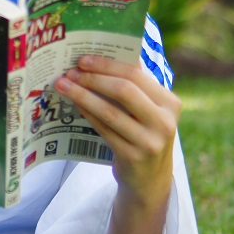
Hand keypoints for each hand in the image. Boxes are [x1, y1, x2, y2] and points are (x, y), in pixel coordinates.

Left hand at [53, 55, 179, 207]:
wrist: (150, 178)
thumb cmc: (145, 134)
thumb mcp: (150, 110)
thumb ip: (135, 86)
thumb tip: (104, 54)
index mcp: (170, 103)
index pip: (136, 75)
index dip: (107, 65)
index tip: (83, 59)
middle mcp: (164, 122)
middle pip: (124, 91)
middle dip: (93, 79)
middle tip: (70, 72)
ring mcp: (149, 141)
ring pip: (110, 111)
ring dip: (83, 95)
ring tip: (63, 85)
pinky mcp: (132, 157)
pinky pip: (103, 129)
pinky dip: (87, 113)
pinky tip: (74, 104)